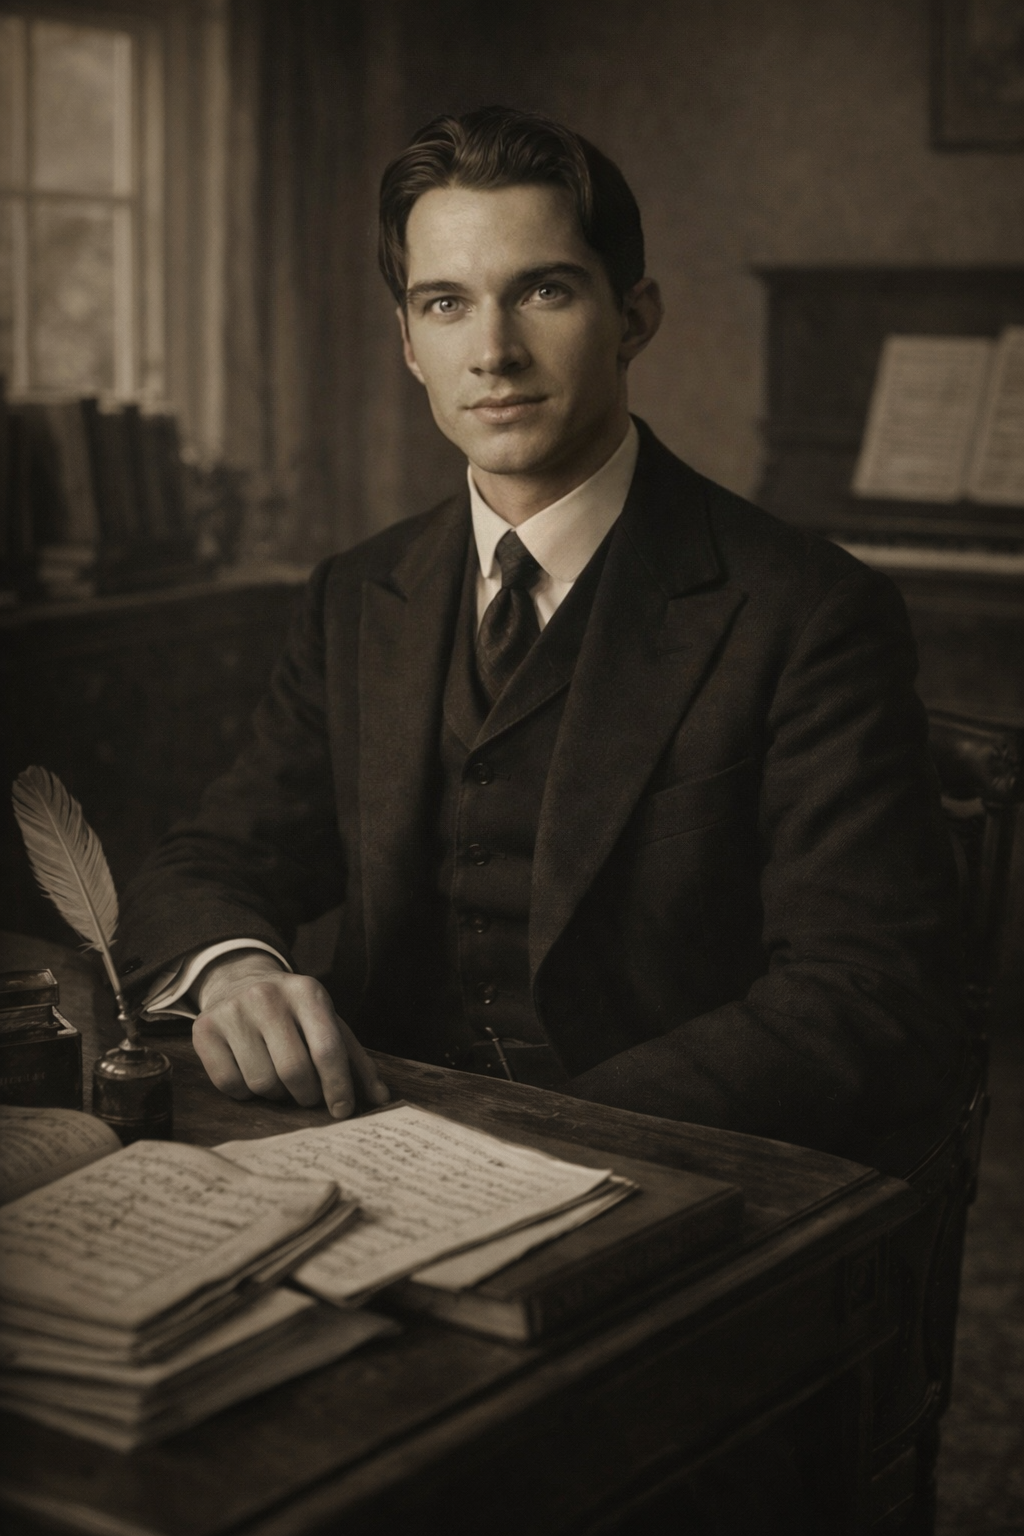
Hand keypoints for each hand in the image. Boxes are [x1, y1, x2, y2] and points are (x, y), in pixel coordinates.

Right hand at [192, 951, 389, 1118]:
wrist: (240, 980)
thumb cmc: (294, 1013)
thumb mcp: (328, 1024)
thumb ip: (356, 1061)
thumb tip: (381, 1098)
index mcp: (308, 992)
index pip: (328, 1049)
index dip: (338, 1087)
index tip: (342, 1110)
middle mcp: (268, 996)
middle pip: (294, 1072)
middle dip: (306, 1096)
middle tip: (307, 1096)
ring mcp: (232, 1011)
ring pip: (261, 1083)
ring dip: (276, 1094)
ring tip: (278, 1079)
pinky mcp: (203, 1029)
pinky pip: (229, 1084)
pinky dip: (244, 1092)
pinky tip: (251, 1073)